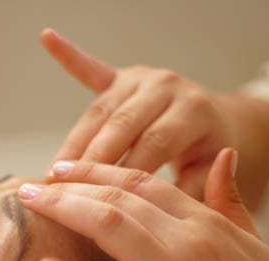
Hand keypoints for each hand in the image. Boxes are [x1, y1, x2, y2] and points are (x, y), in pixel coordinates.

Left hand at [18, 149, 268, 260]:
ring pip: (111, 226)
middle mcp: (190, 241)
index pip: (144, 182)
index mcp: (208, 223)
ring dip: (64, 210)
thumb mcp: (256, 247)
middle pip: (119, 196)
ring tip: (30, 203)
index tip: (66, 168)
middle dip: (71, 184)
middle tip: (34, 183)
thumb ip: (231, 202)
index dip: (100, 171)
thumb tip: (224, 156)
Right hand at [41, 28, 237, 199]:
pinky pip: (92, 68)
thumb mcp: (210, 176)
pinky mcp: (122, 76)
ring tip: (51, 174)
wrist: (220, 122)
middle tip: (62, 192)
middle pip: (121, 127)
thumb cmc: (208, 157)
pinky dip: (69, 55)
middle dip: (89, 162)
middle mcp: (166, 87)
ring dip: (72, 143)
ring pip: (100, 112)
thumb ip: (188, 191)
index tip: (98, 204)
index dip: (123, 174)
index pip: (152, 146)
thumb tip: (158, 212)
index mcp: (193, 111)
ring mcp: (142, 78)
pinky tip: (48, 39)